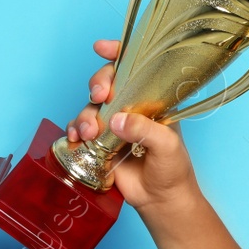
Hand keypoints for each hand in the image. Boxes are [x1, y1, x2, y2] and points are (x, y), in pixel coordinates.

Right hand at [64, 39, 198, 211]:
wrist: (161, 200)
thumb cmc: (173, 170)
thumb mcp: (166, 146)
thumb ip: (144, 130)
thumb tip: (116, 121)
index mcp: (151, 102)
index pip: (136, 70)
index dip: (118, 55)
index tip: (102, 48)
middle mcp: (130, 108)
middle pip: (107, 83)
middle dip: (98, 83)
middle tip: (100, 95)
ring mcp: (113, 125)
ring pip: (90, 107)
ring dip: (86, 115)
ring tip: (91, 133)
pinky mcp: (99, 143)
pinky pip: (80, 129)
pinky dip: (75, 131)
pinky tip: (77, 139)